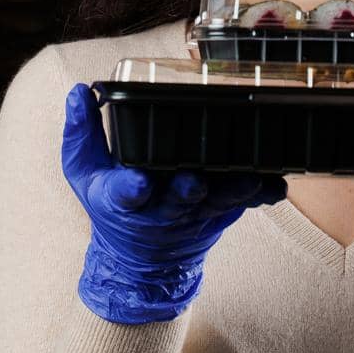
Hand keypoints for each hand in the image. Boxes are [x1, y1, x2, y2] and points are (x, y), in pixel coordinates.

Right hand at [61, 82, 287, 323]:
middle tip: (194, 180)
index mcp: (122, 200)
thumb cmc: (110, 205)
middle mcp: (161, 210)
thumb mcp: (84, 173)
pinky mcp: (221, 213)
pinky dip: (260, 195)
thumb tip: (78, 91)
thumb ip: (81, 133)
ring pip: (216, 202)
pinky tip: (275, 185)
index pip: (124, 194)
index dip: (132, 188)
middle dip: (187, 190)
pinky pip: (243, 204)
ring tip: (249, 179)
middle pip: (177, 199)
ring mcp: (195, 213)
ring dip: (233, 190)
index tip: (139, 182)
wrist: (142, 261)